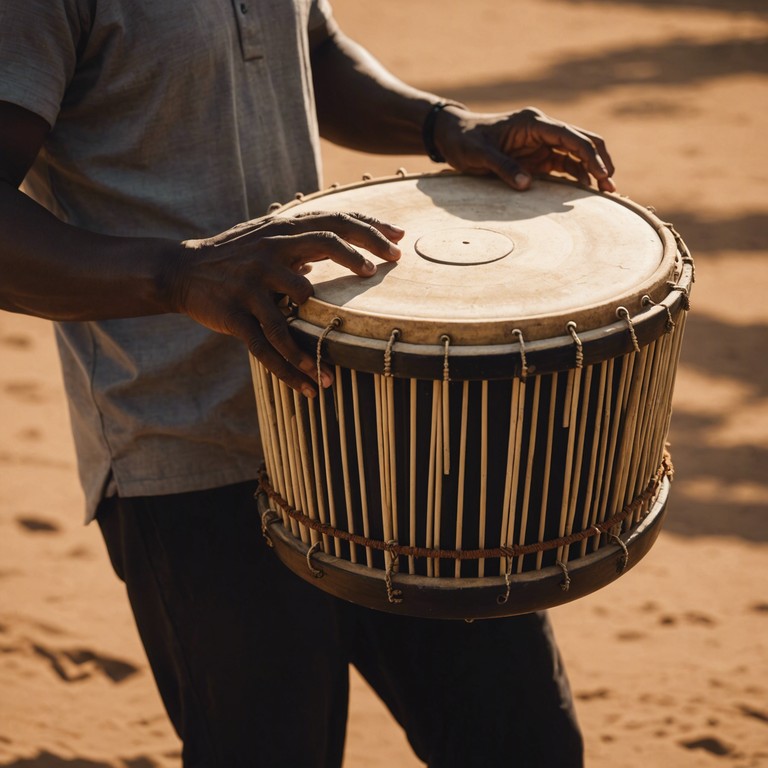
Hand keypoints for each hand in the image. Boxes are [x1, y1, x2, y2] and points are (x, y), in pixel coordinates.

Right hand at [169, 212, 403, 395]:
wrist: (182, 272)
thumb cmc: (232, 257)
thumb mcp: (264, 240)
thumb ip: (298, 244)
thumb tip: (334, 251)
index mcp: (282, 232)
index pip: (334, 221)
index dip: (370, 229)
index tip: (399, 242)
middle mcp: (271, 249)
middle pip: (327, 242)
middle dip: (360, 257)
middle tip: (384, 273)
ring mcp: (254, 279)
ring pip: (301, 303)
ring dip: (321, 338)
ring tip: (333, 367)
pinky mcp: (237, 311)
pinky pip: (271, 344)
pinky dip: (293, 368)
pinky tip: (311, 386)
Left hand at [434, 105, 615, 192]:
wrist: (452, 136)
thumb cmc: (464, 141)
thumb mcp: (479, 154)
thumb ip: (503, 167)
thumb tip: (527, 185)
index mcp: (533, 123)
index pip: (569, 136)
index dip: (589, 154)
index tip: (602, 174)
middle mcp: (542, 130)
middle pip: (582, 142)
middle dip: (600, 162)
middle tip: (612, 187)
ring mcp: (542, 144)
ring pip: (577, 155)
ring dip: (592, 172)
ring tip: (607, 193)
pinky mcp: (538, 158)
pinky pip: (564, 167)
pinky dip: (577, 177)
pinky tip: (586, 193)